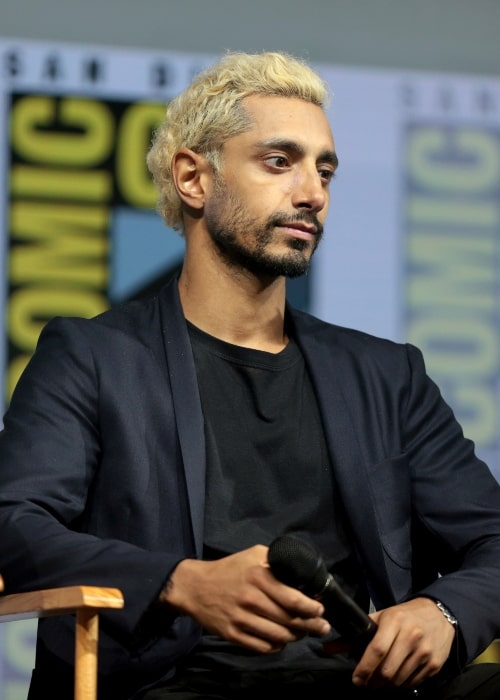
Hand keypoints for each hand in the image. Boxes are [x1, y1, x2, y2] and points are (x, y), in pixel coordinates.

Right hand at [160, 545, 330, 652]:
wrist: (196, 587)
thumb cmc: (230, 569)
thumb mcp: (253, 555)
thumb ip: (277, 560)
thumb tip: (301, 573)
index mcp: (258, 577)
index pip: (293, 599)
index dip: (311, 608)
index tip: (320, 610)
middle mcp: (251, 599)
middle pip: (289, 620)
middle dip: (311, 626)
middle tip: (321, 627)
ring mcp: (241, 619)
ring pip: (279, 636)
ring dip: (295, 637)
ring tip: (302, 633)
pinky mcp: (233, 635)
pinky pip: (263, 647)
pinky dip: (277, 647)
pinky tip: (282, 641)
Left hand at [341, 597, 455, 688]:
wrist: (439, 614)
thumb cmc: (405, 615)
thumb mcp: (381, 618)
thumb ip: (356, 634)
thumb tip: (328, 648)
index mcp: (395, 621)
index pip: (377, 649)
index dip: (364, 668)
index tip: (356, 679)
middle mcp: (411, 636)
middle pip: (387, 670)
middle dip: (373, 681)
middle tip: (367, 682)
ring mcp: (425, 652)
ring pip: (399, 680)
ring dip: (386, 685)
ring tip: (381, 679)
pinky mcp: (435, 664)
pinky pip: (413, 683)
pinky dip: (402, 684)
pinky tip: (397, 676)